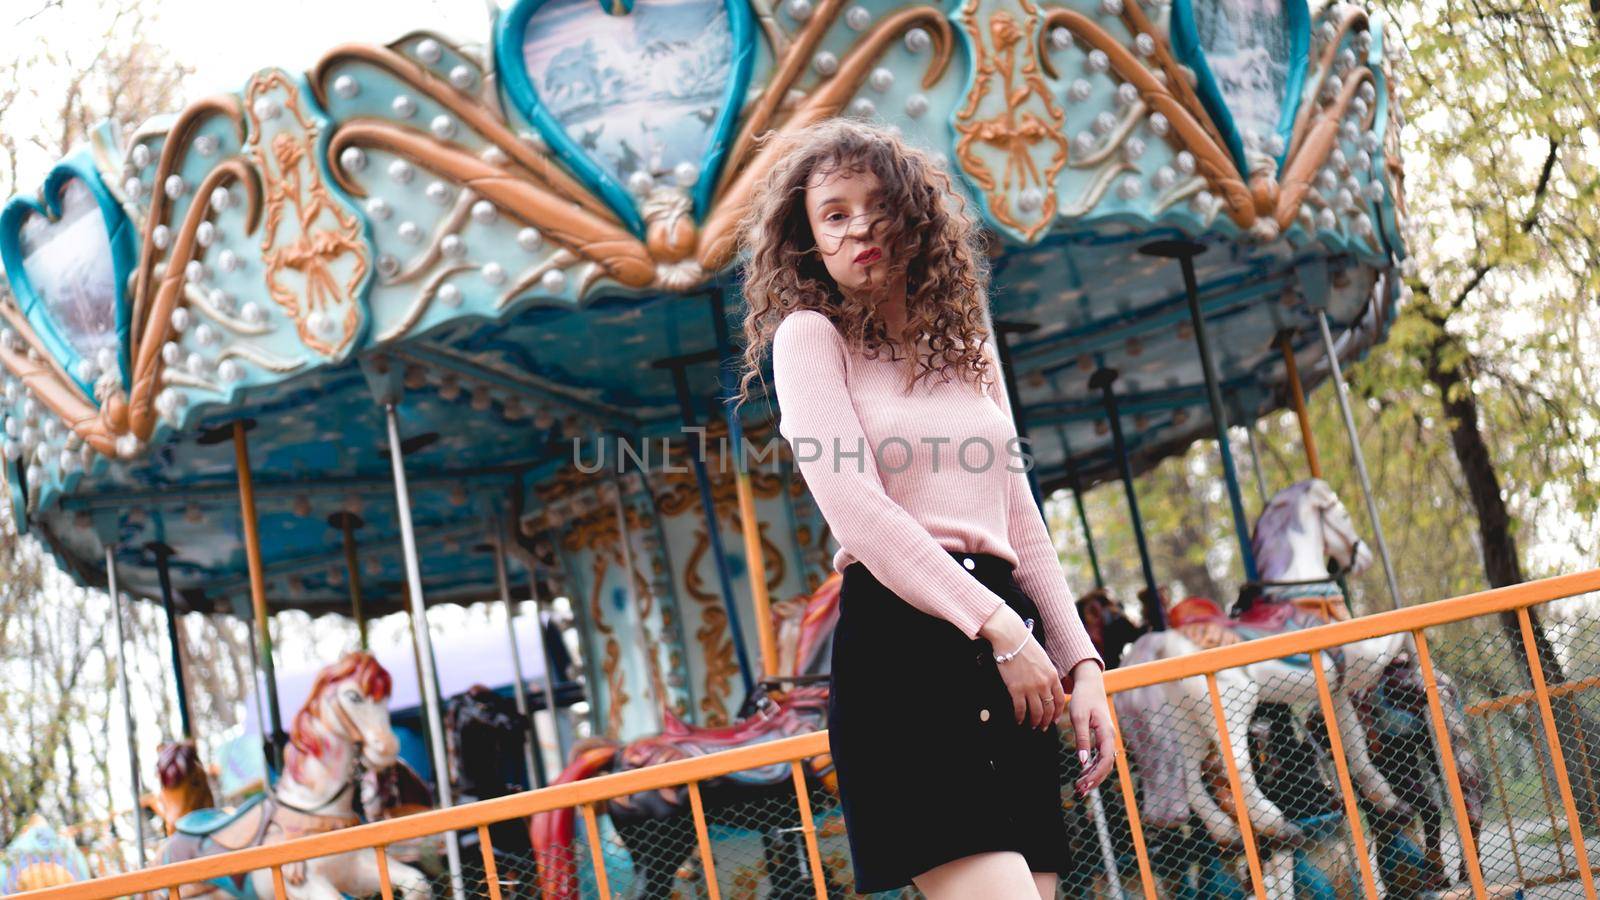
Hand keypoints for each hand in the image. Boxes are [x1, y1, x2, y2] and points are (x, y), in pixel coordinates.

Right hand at [982, 607, 1063, 729]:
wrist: (1011, 639)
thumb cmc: (1025, 646)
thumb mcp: (1043, 660)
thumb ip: (1047, 674)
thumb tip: (1046, 687)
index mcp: (1052, 676)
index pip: (1059, 700)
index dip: (1057, 713)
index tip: (1054, 719)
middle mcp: (1044, 684)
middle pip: (1049, 709)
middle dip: (1047, 721)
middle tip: (1043, 727)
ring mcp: (1030, 688)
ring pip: (1036, 713)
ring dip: (1034, 722)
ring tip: (1031, 726)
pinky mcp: (1016, 689)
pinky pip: (1020, 709)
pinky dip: (1020, 717)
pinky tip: (1018, 720)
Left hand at [1065, 661, 1115, 795]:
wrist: (1090, 684)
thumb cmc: (1084, 698)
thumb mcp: (1079, 716)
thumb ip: (1082, 738)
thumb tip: (1083, 761)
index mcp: (1106, 733)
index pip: (1105, 760)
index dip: (1096, 774)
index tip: (1084, 785)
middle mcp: (1109, 738)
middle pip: (1106, 765)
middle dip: (1094, 780)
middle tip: (1080, 791)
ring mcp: (1106, 739)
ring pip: (1103, 763)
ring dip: (1093, 776)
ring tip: (1080, 788)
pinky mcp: (1101, 738)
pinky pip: (1100, 757)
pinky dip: (1092, 768)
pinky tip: (1083, 775)